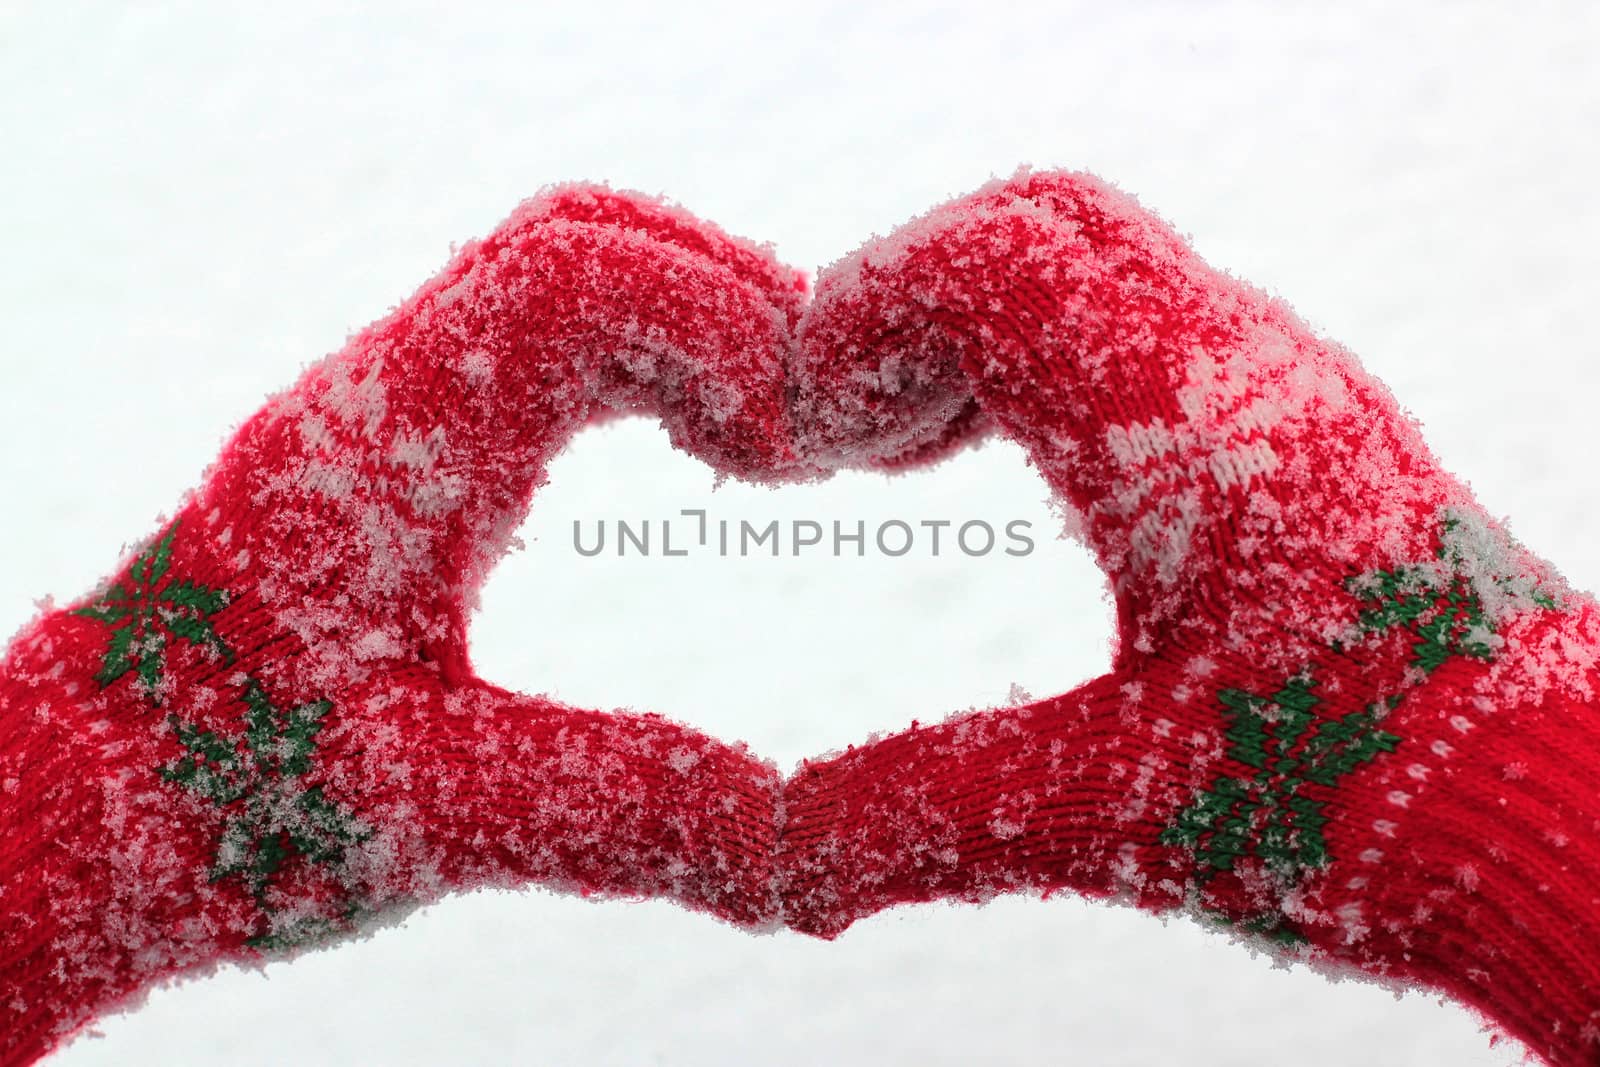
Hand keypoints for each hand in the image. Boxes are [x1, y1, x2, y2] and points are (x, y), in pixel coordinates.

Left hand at [0, 186, 807, 1065]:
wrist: (85, 791)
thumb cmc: (214, 803)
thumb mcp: (425, 816)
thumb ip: (618, 810)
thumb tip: (805, 852)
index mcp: (388, 443)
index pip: (571, 281)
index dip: (715, 329)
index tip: (780, 455)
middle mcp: (390, 384)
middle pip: (584, 239)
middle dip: (728, 301)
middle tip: (811, 430)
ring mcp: (397, 396)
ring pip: (564, 266)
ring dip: (691, 315)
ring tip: (773, 434)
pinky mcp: (409, 431)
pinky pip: (544, 327)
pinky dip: (646, 349)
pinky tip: (694, 442)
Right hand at [779, 169, 1599, 1065]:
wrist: (1562, 812)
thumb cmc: (1362, 802)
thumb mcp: (1113, 809)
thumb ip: (923, 812)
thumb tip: (777, 856)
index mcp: (1180, 425)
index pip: (980, 266)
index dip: (855, 325)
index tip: (806, 437)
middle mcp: (1239, 362)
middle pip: (1033, 225)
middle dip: (905, 305)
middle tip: (849, 435)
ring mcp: (1279, 377)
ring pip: (1094, 257)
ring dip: (976, 327)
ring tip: (910, 452)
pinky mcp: (1296, 415)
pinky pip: (1146, 313)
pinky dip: (1048, 352)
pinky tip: (1021, 466)